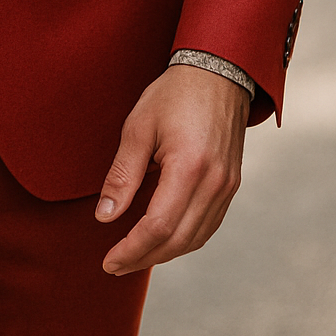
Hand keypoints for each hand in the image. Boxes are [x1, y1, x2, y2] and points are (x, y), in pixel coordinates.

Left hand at [95, 64, 249, 274]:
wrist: (218, 72)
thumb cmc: (174, 94)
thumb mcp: (139, 126)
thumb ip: (122, 174)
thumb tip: (105, 216)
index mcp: (189, 168)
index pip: (157, 227)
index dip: (131, 249)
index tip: (108, 261)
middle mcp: (214, 183)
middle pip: (177, 240)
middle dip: (144, 257)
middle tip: (115, 264)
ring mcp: (227, 186)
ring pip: (195, 238)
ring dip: (164, 253)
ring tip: (135, 254)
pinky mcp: (231, 185)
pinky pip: (208, 225)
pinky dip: (184, 239)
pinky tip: (164, 237)